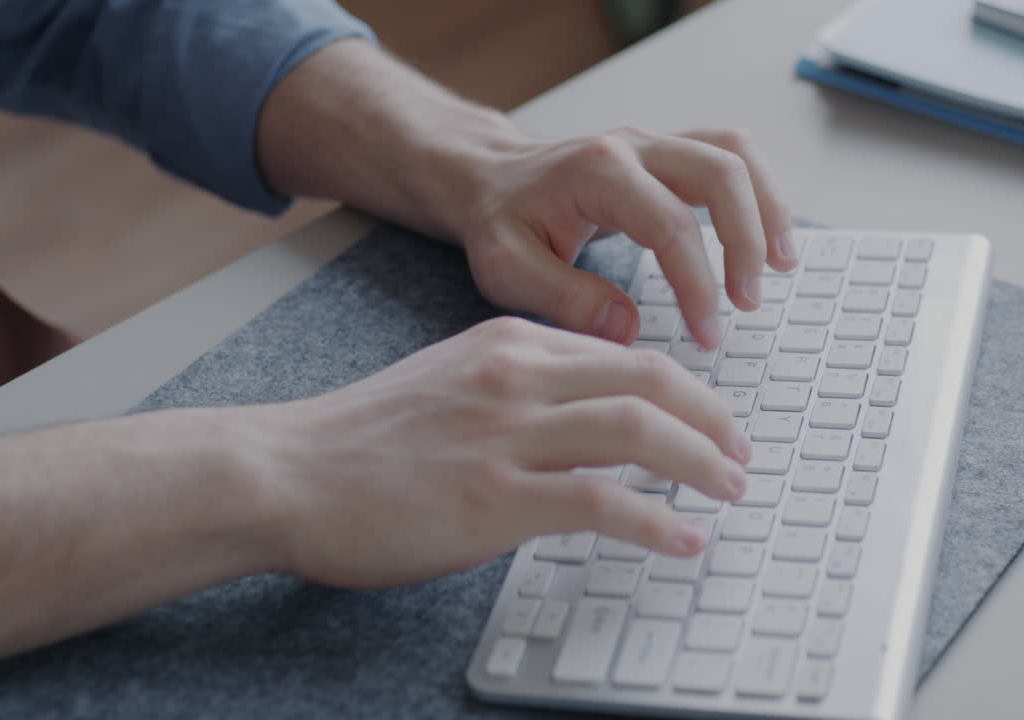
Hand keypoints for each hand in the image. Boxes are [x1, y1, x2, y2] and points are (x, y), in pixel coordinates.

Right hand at [254, 317, 749, 588]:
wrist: (283, 472)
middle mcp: (516, 377)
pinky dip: (656, 522)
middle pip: (648, 380)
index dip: (684, 388)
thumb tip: (584, 428)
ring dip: (700, 461)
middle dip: (711, 418)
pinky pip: (602, 503)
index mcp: (508, 346)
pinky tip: (682, 539)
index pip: (624, 354)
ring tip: (730, 488)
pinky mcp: (493, 499)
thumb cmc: (359, 440)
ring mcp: (506, 435)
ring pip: (637, 430)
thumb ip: (519, 394)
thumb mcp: (450, 386)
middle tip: (739, 453)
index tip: (711, 419)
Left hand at [447, 127, 796, 348]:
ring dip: (768, 209)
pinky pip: (731, 157)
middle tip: (749, 303)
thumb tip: (628, 328)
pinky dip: (760, 194)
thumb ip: (564, 298)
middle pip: (720, 173)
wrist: (490, 179)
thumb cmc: (501, 224)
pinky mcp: (668, 153)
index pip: (671, 225)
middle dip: (747, 241)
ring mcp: (655, 143)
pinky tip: (768, 240)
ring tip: (782, 267)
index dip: (698, 284)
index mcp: (597, 172)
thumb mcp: (508, 269)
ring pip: (736, 154)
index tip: (708, 334)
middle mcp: (633, 144)